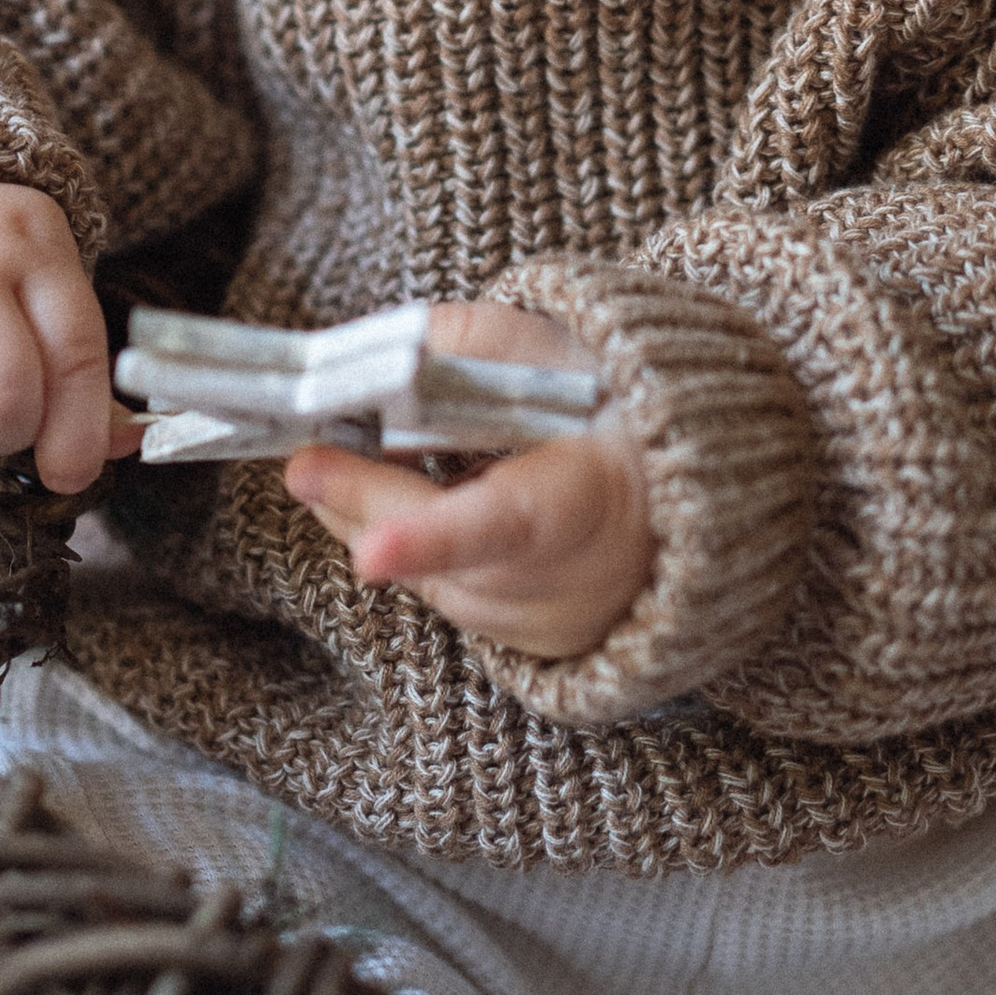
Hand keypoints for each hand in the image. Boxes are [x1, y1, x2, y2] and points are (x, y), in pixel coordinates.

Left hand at [286, 299, 649, 661]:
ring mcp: (549, 625)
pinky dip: (420, 550)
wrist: (691, 490)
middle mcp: (572, 581)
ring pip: (431, 581)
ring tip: (379, 463)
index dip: (433, 541)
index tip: (372, 548)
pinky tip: (424, 502)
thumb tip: (372, 361)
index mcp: (589, 498)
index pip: (505, 527)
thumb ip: (464, 345)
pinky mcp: (530, 648)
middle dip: (364, 503)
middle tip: (304, 462)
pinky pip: (448, 596)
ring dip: (386, 522)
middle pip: (440, 558)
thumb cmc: (613, 410)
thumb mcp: (553, 352)